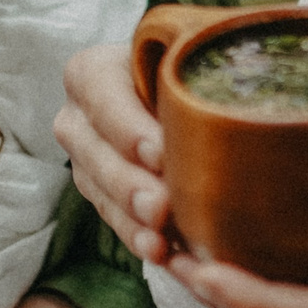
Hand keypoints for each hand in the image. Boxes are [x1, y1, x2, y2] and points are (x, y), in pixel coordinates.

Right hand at [56, 42, 173, 263]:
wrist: (170, 90)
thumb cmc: (181, 65)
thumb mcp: (181, 53)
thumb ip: (191, 63)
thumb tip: (231, 90)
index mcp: (90, 72)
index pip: (103, 98)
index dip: (129, 129)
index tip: (160, 154)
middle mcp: (76, 117)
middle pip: (97, 154)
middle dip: (130, 184)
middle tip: (161, 207)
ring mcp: (84, 160)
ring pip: (101, 193)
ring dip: (132, 220)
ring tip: (161, 244)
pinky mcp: (100, 194)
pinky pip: (114, 220)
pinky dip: (139, 238)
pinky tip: (162, 255)